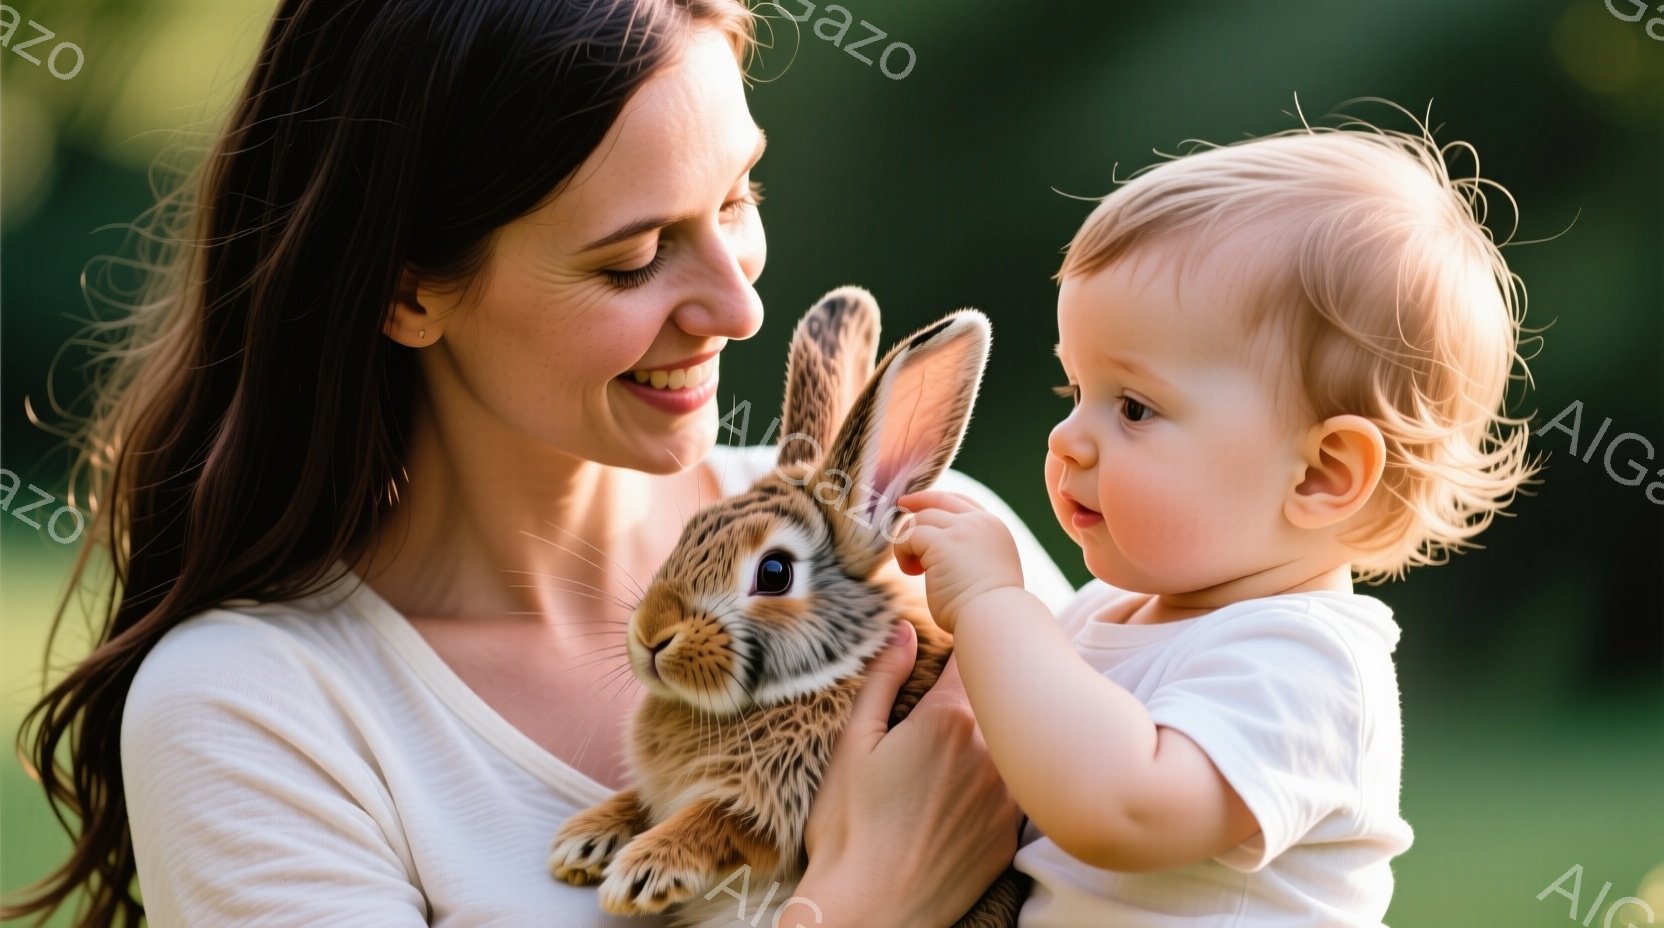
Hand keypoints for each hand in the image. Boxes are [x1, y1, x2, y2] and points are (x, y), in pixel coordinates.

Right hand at [799, 621, 1020, 927]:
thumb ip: (882, 679)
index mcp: (948, 718)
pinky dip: (996, 782)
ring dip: (993, 737)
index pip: (975, 656)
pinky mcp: (1012, 834)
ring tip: (951, 754)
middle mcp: (991, 751)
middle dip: (981, 690)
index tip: (956, 641)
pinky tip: (959, 797)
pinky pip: (1015, 789)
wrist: (870, 912)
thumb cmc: (849, 830)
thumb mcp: (852, 746)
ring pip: (1011, 743)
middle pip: (999, 699)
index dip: (966, 644)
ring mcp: (1008, 796)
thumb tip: (904, 631)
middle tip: (948, 702)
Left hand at [892, 490, 1025, 632]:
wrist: (995, 620)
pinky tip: (911, 573)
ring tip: (914, 569)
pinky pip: (909, 536)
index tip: (922, 507)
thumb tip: (944, 558)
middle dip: (918, 500)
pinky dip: (903, 552)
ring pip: (921, 519)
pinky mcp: (941, 542)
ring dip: (909, 541)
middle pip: (941, 500)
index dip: (940, 502)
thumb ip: (971, 556)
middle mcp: (980, 523)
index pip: (964, 503)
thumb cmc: (988, 611)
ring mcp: (962, 529)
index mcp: (995, 529)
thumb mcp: (987, 572)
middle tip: (900, 505)